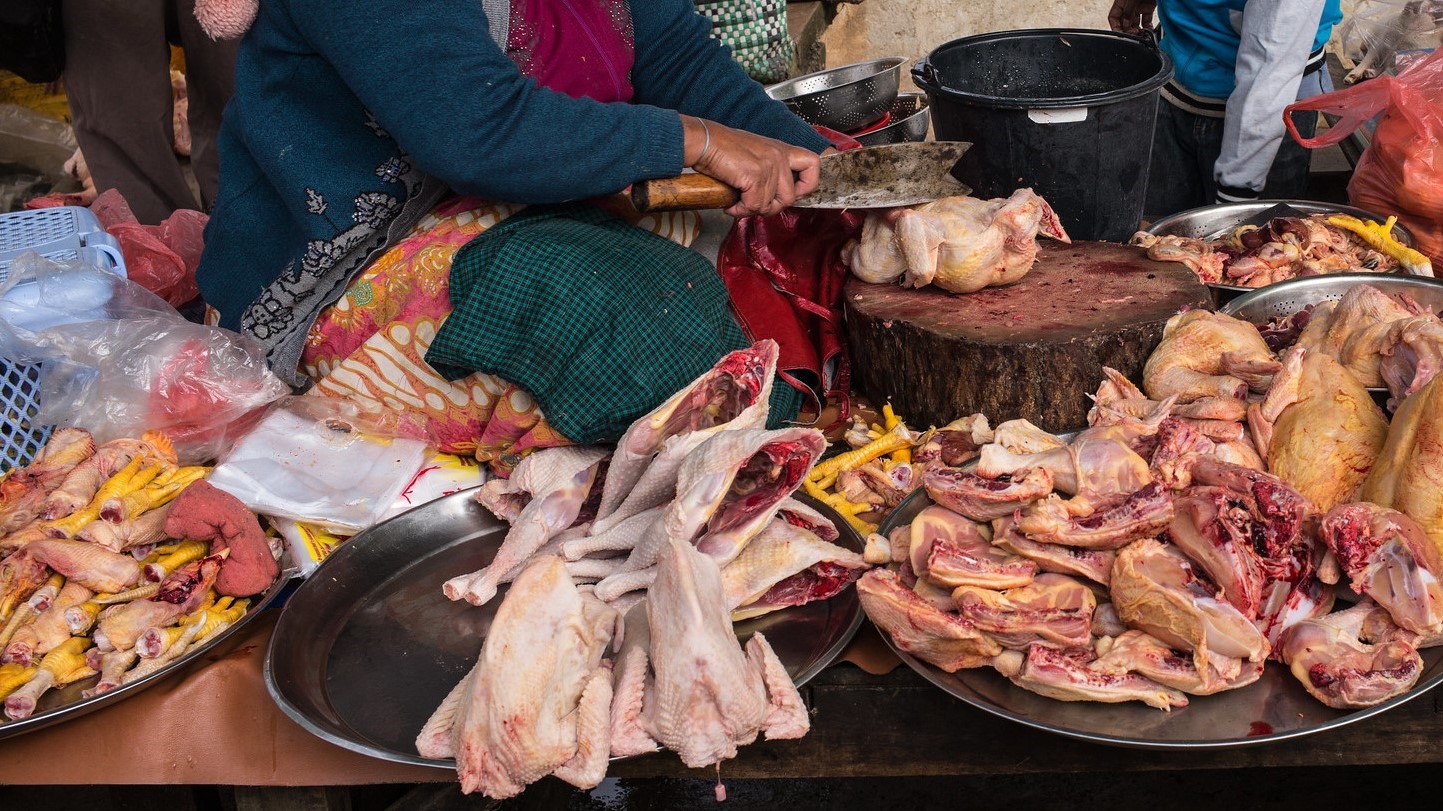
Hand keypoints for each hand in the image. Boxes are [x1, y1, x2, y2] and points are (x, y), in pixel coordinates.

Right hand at [683, 115, 821, 216]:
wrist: (704, 141)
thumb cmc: (722, 148)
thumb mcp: (755, 154)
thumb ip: (769, 171)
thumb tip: (771, 197)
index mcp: (781, 150)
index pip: (813, 164)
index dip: (808, 184)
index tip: (795, 193)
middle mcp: (779, 156)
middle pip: (790, 196)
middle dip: (772, 208)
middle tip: (755, 205)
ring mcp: (769, 165)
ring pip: (769, 205)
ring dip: (751, 209)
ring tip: (738, 203)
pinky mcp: (756, 175)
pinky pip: (754, 205)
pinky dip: (740, 210)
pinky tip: (731, 204)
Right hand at [1107, 0, 1155, 34]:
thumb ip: (1128, 11)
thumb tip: (1125, 25)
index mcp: (1121, 2)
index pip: (1113, 17)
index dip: (1115, 27)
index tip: (1120, 34)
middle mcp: (1129, 6)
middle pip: (1125, 22)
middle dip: (1128, 31)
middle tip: (1134, 35)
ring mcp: (1139, 7)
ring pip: (1135, 24)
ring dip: (1138, 31)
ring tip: (1142, 35)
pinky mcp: (1149, 7)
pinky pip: (1146, 21)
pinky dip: (1147, 28)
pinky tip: (1149, 32)